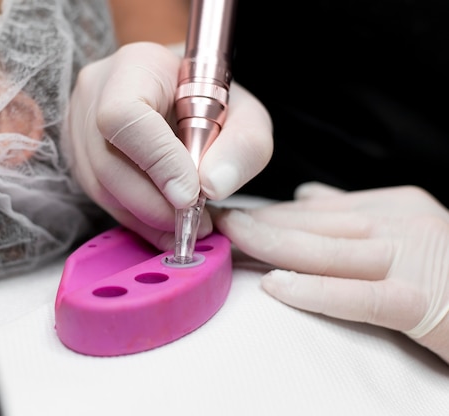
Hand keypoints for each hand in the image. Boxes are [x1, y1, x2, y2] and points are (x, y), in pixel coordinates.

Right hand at [63, 42, 271, 249]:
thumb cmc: (212, 102)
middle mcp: (95, 95)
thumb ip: (242, 147)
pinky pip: (100, 198)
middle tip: (192, 222)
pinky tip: (163, 224)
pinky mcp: (79, 157)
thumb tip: (212, 186)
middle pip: (108, 162)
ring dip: (145, 217)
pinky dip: (136, 218)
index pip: (126, 115)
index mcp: (135, 67)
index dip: (156, 160)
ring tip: (183, 227)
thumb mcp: (246, 115)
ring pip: (100, 187)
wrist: (181, 97)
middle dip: (154, 203)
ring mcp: (79, 127)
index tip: (191, 194)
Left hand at [212, 182, 448, 363]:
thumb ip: (357, 212)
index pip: (316, 208)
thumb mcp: (408, 226)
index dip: (269, 213)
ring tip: (232, 242)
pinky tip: (277, 286)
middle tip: (215, 222)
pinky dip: (315, 291)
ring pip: (327, 250)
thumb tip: (310, 194)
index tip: (230, 215)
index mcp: (393, 206)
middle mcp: (399, 224)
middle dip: (260, 224)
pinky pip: (359, 295)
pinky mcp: (421, 301)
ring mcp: (410, 259)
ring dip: (273, 245)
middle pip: (314, 225)